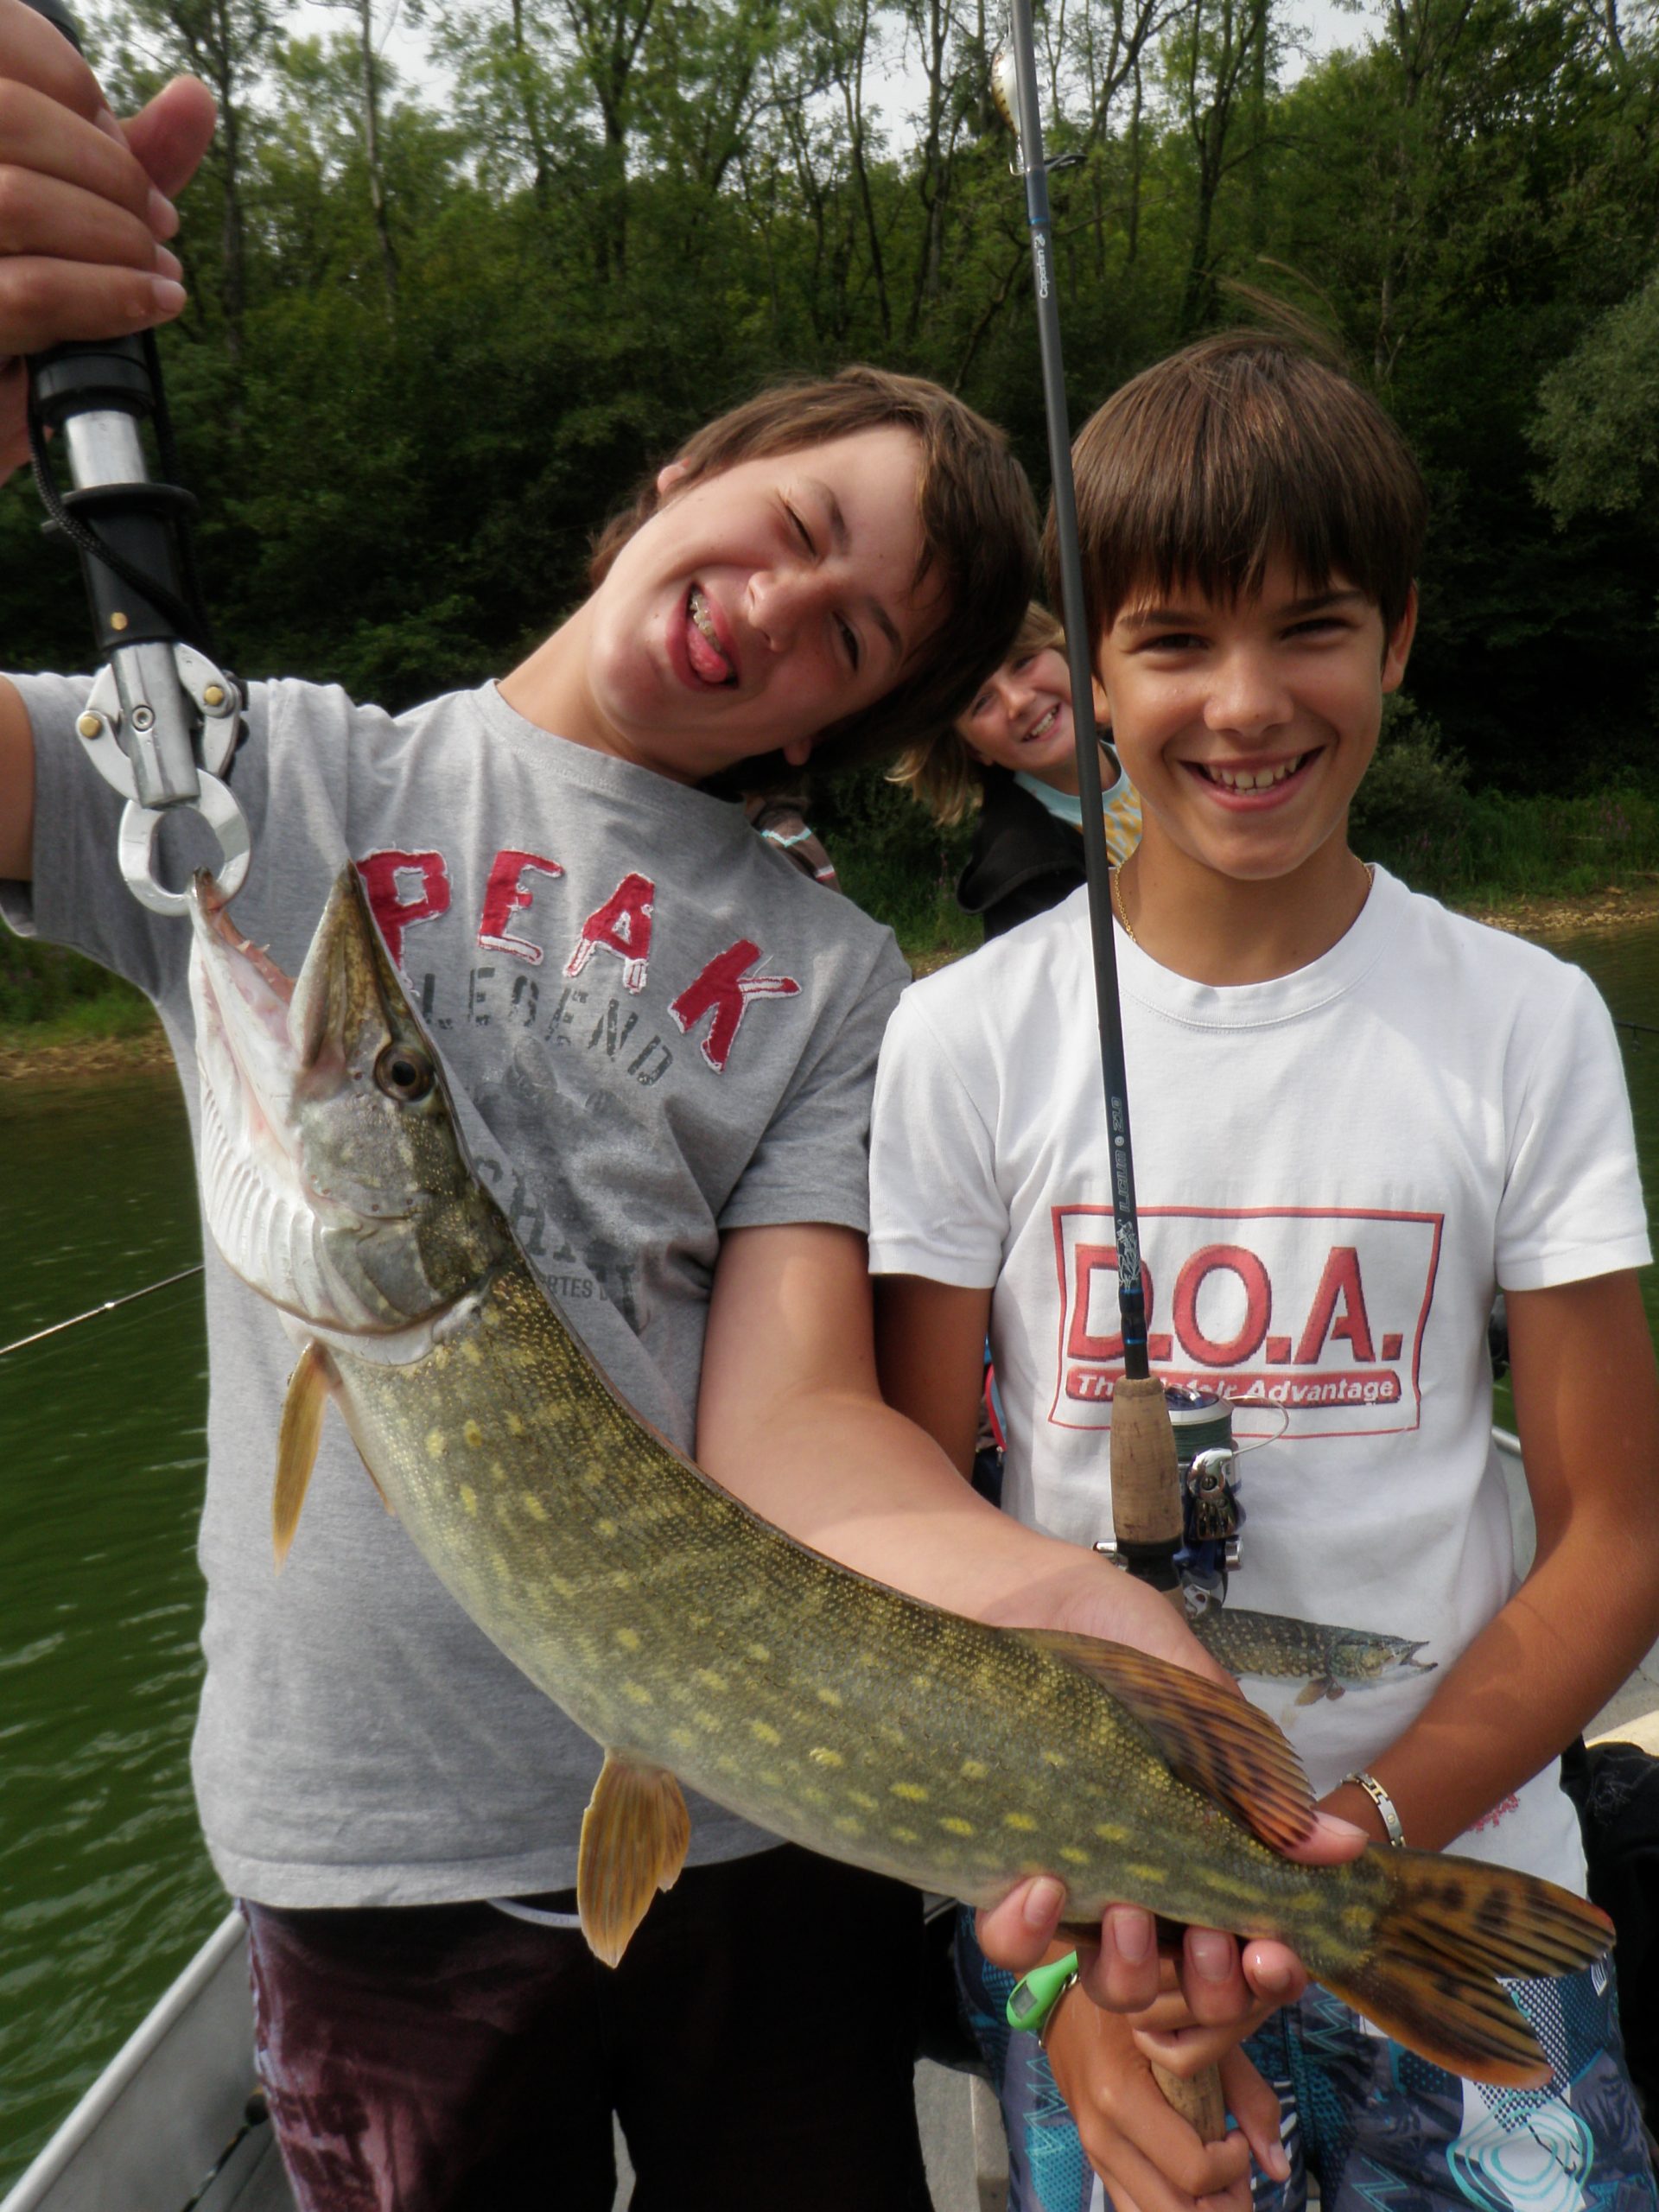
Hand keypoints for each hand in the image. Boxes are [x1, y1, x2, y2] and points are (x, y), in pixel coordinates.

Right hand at [0, 0, 214, 469]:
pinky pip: (31, 295)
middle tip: (157, 224)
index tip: (124, 151)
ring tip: (155, 273)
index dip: (76, 89)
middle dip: (111, 171)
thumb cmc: (23, 314)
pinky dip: (110, 300)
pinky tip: (152, 305)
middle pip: (9, 116)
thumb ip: (124, 161)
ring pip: (17, 202)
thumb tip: (194, 100)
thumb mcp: (74, 223)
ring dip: (114, 239)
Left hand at [978, 1549, 1368, 2012]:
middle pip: (1186, 1989)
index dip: (1268, 1973)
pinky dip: (1029, 1932)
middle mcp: (1145, 1882)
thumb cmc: (1120, 1639)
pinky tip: (1041, 1885)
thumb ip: (1259, 1781)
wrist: (1018, 1588)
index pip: (1251, 1946)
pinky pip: (1014, 1939)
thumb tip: (1343, 1847)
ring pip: (1107, 1982)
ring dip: (1130, 1972)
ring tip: (1130, 1915)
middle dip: (1208, 1988)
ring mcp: (1075, 1881)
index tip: (1271, 1955)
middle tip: (1210, 1942)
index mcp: (1205, 1849)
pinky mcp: (1001, 1866)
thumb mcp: (1200, 1702)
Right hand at [1044, 1970, 1289, 2211]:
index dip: (1233, 2165)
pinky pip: (1135, 2210)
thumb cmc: (1142, 2007)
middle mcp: (1102, 2135)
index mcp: (1122, 2096)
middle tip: (1233, 2167)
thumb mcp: (1195, 2031)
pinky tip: (1187, 2179)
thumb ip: (1246, 2094)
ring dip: (1197, 2210)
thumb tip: (1279, 2167)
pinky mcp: (1095, 2163)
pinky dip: (1171, 2206)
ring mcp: (1094, 2154)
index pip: (1195, 2171)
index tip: (1237, 2135)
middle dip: (1221, 2203)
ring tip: (1213, 2177)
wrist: (1071, 1999)